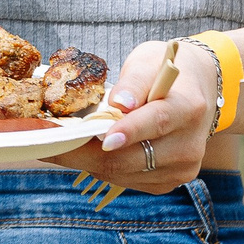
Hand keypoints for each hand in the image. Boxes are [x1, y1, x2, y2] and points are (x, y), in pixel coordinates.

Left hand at [39, 39, 218, 192]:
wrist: (196, 91)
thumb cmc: (163, 71)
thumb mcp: (147, 62)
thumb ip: (133, 82)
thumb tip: (120, 104)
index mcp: (187, 108)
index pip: (155, 123)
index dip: (128, 131)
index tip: (102, 137)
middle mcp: (189, 145)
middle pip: (132, 157)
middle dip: (85, 150)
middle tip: (47, 141)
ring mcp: (181, 169)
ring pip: (123, 173)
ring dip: (88, 160)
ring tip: (59, 144)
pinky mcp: (168, 182)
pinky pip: (126, 180)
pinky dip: (101, 168)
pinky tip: (84, 152)